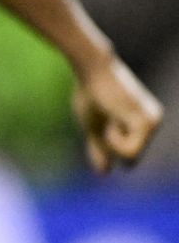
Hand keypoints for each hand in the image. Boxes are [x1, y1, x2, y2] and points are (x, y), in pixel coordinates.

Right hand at [72, 55, 163, 173]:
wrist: (92, 68)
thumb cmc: (89, 92)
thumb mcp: (93, 126)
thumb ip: (100, 148)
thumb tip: (104, 174)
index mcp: (142, 122)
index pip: (128, 155)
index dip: (109, 146)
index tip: (104, 121)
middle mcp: (153, 123)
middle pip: (131, 159)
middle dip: (110, 146)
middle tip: (105, 121)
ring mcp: (153, 123)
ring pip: (131, 158)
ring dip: (112, 142)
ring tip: (109, 119)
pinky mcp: (147, 125)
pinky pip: (130, 152)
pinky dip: (114, 142)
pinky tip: (111, 122)